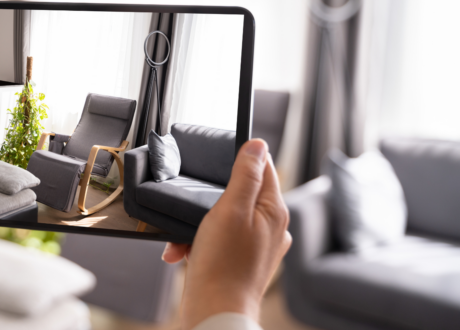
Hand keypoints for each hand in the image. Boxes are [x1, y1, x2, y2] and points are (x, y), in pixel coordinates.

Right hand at [163, 139, 290, 328]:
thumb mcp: (231, 209)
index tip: (219, 160)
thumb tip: (257, 145)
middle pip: (239, 194)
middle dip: (210, 200)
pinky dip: (200, 244)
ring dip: (199, 225)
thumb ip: (245, 175)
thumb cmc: (223, 265)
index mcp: (274, 211)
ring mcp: (257, 247)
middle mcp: (271, 228)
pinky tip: (185, 253)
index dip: (241, 160)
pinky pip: (218, 242)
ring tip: (186, 241)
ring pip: (224, 219)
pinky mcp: (241, 263)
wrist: (216, 313)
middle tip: (197, 211)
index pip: (263, 168)